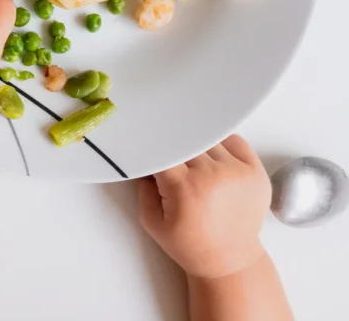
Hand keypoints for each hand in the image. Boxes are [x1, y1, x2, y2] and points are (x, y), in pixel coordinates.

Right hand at [138, 135, 271, 278]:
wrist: (230, 260)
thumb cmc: (190, 244)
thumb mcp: (152, 221)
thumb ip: (143, 187)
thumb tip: (144, 160)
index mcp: (185, 187)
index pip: (163, 150)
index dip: (153, 150)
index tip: (149, 153)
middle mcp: (213, 175)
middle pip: (185, 142)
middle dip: (174, 151)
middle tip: (174, 167)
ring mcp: (238, 172)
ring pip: (208, 140)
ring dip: (197, 149)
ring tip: (196, 169)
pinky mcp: (256, 172)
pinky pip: (234, 141)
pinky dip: (221, 145)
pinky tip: (215, 162)